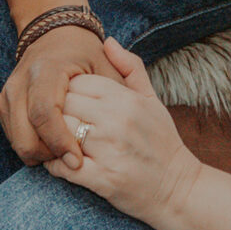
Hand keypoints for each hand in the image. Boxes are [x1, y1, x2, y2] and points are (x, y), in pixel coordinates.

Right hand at [0, 26, 123, 169]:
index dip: (60, 141)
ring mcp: (8, 94)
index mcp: (46, 70)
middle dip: (48, 154)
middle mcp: (21, 82)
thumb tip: (118, 123)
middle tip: (73, 160)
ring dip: (40, 154)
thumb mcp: (106, 63)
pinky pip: (14, 137)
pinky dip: (33, 147)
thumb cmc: (85, 53)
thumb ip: (112, 92)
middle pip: (25, 135)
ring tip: (66, 151)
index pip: (45, 113)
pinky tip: (54, 143)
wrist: (55, 35)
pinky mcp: (4, 105)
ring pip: (17, 140)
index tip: (77, 159)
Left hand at [45, 37, 202, 221]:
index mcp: (127, 99)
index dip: (68, 91)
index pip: (78, 82)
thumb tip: (107, 41)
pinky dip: (55, 164)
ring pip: (59, 133)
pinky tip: (61, 162)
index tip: (71, 103)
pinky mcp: (103, 179)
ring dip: (52, 138)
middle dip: (57, 113)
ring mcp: (109, 150)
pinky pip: (63, 166)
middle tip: (58, 122)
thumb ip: (130, 67)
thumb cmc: (162, 141)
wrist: (178, 187)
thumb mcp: (152, 99)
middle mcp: (116, 121)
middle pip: (64, 105)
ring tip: (55, 141)